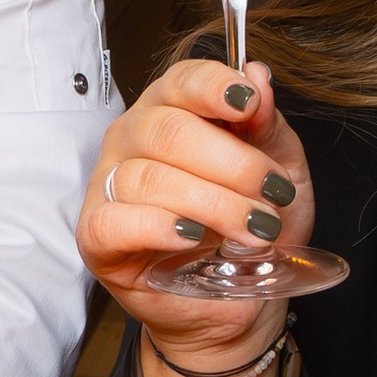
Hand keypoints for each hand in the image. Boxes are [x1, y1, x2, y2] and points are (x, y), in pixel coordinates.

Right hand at [76, 58, 313, 364]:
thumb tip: (257, 76)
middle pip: (169, 130)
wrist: (235, 300)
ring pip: (150, 177)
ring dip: (214, 204)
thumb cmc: (249, 228)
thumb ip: (266, 125)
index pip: (182, 80)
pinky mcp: (96, 234)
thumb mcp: (279, 170)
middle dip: (232, 164)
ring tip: (254, 229)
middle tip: (272, 194)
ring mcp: (109, 185)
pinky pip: (117, 220)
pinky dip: (159, 226)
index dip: (215, 87)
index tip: (250, 104)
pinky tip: (192, 237)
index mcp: (172, 110)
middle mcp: (132, 139)